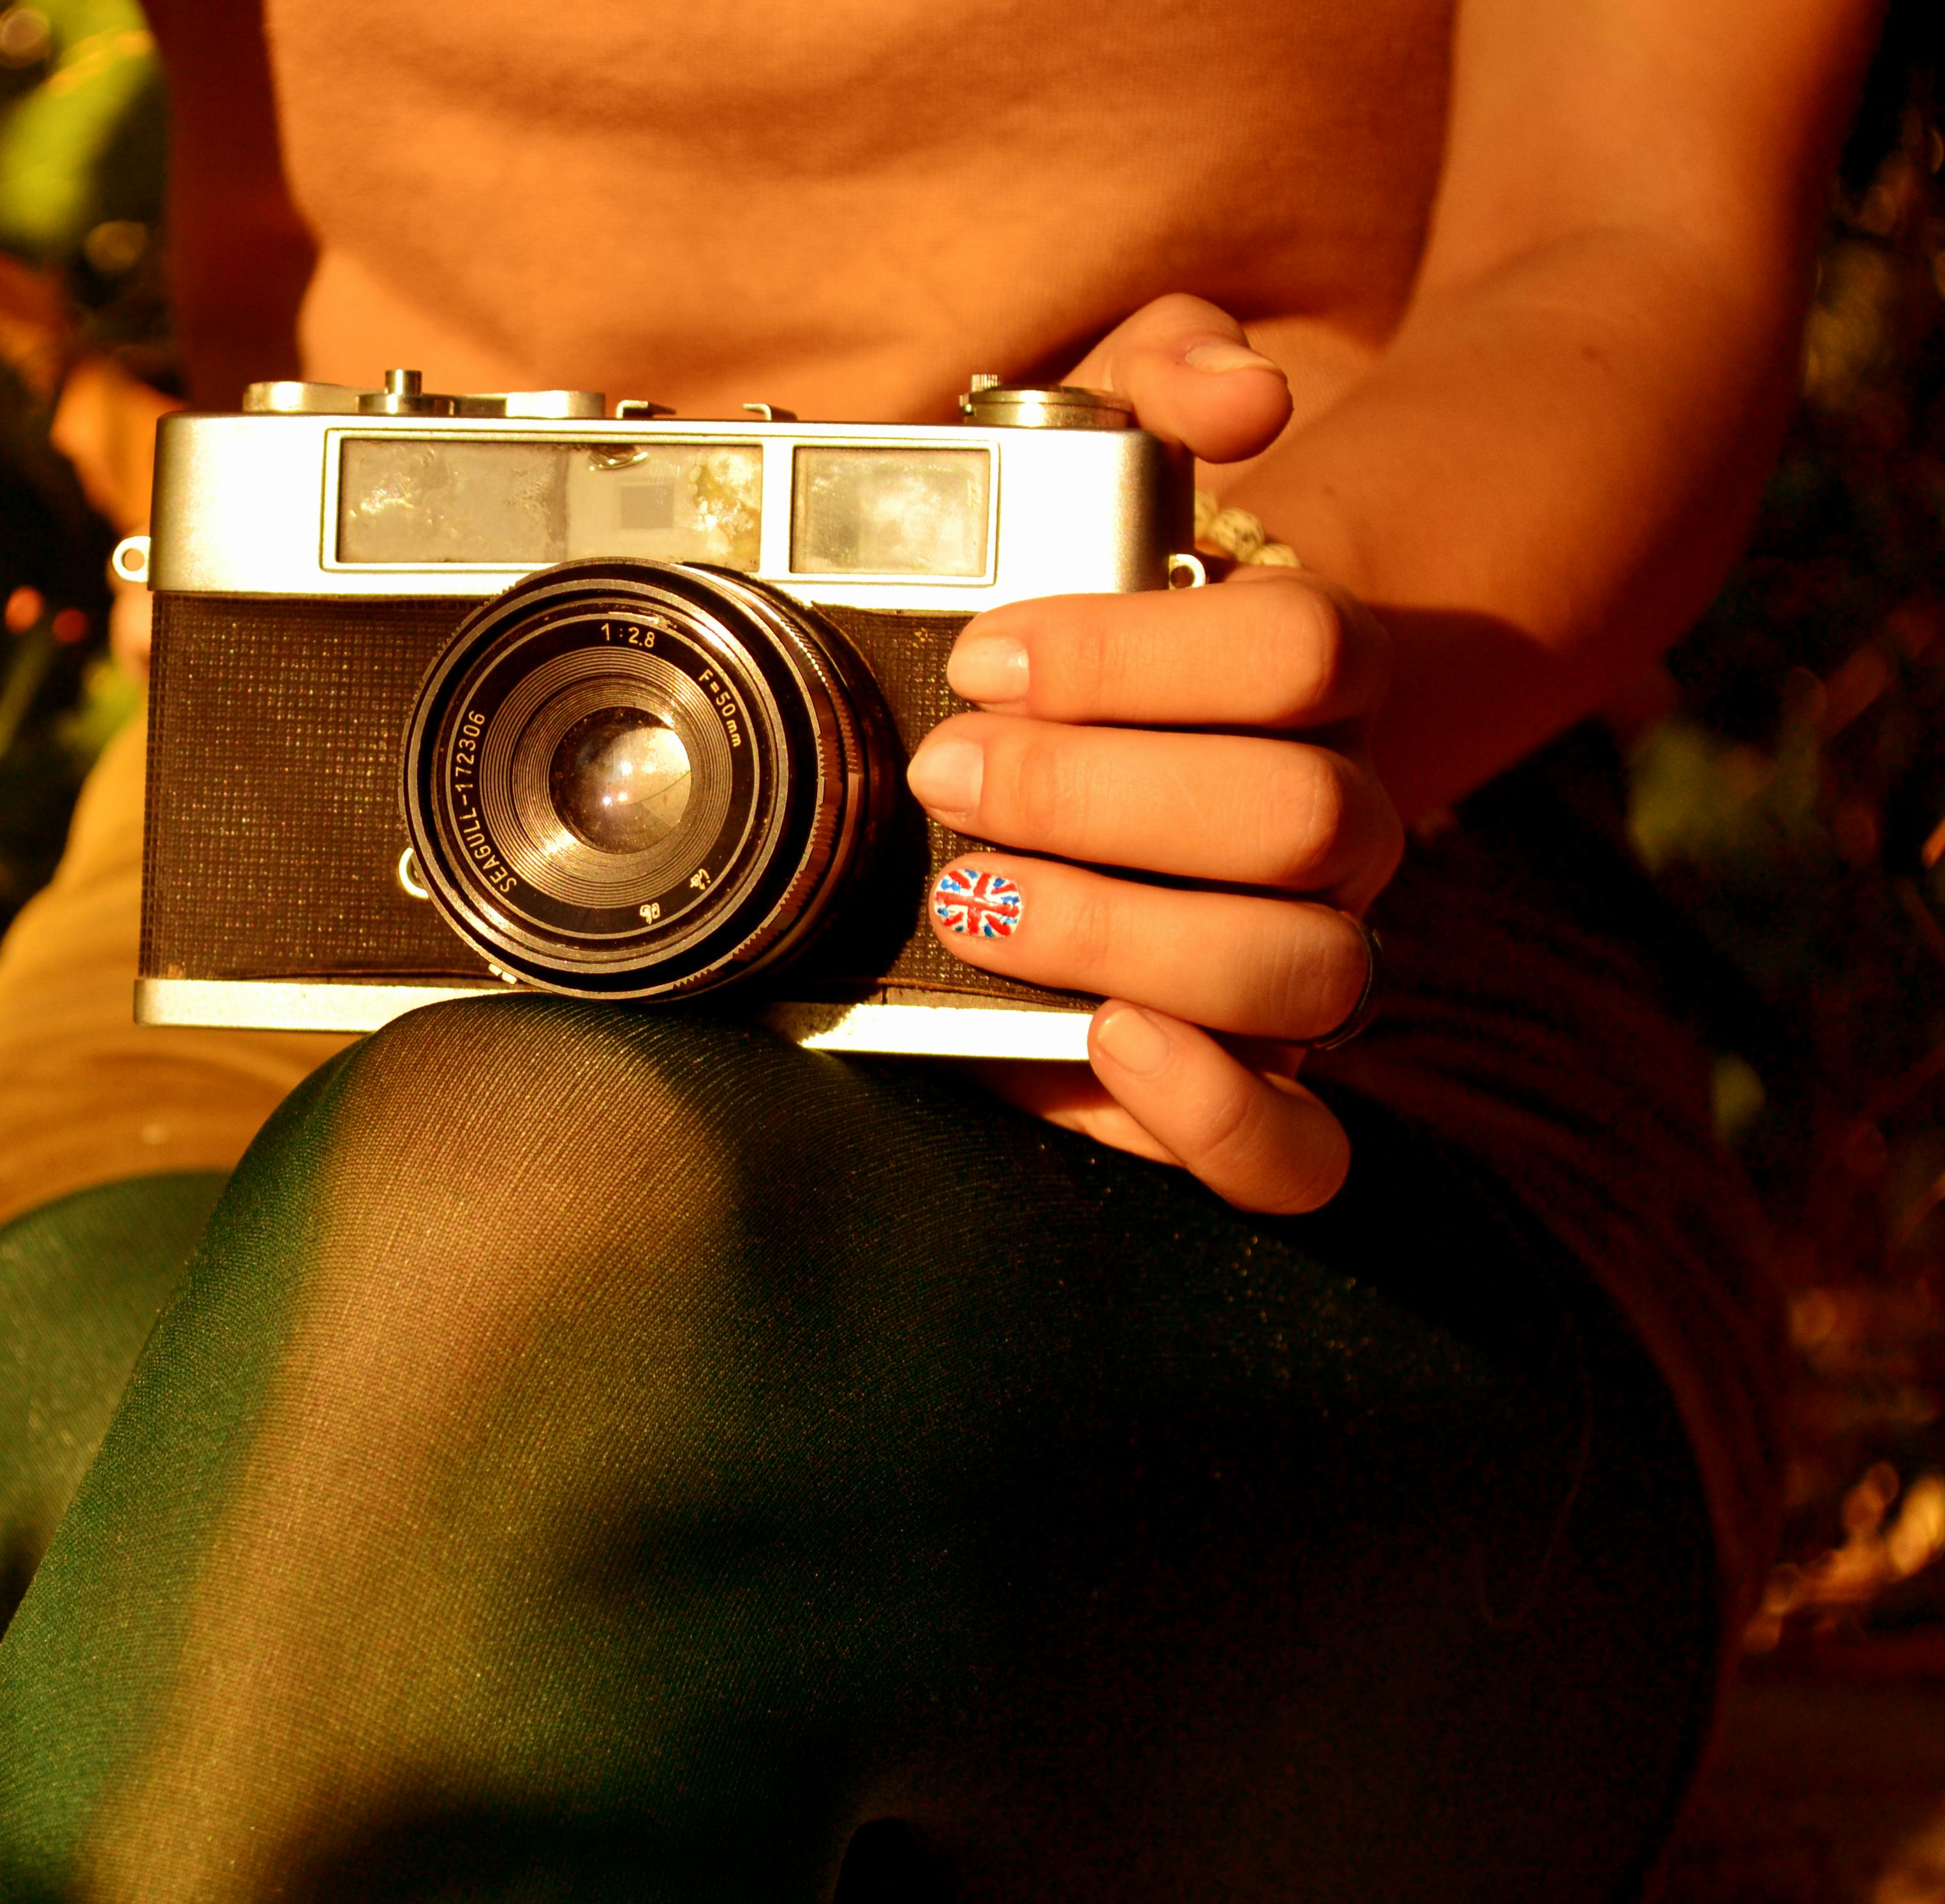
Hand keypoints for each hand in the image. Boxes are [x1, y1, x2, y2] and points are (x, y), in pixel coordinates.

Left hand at [907, 297, 1402, 1213]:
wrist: (1074, 763)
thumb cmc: (1081, 613)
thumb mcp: (1097, 459)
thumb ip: (1158, 373)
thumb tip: (1237, 394)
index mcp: (1309, 679)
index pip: (1305, 649)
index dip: (1141, 653)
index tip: (984, 649)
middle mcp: (1333, 821)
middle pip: (1308, 814)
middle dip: (1101, 793)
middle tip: (950, 771)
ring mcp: (1299, 953)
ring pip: (1308, 967)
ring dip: (1128, 930)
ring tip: (971, 898)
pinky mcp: (1241, 1082)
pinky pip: (1300, 1151)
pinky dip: (1221, 1119)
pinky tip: (1115, 1047)